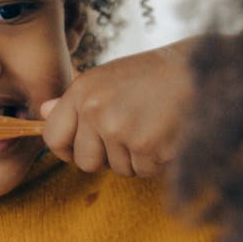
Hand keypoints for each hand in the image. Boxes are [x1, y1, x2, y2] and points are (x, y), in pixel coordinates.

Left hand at [41, 37, 196, 176]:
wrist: (200, 70)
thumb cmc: (155, 75)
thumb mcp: (109, 78)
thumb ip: (76, 100)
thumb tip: (42, 113)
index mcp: (83, 91)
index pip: (53, 137)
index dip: (67, 150)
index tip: (82, 149)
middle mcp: (96, 110)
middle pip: (86, 162)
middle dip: (107, 158)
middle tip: (130, 134)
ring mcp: (120, 130)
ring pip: (119, 169)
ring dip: (137, 158)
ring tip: (154, 127)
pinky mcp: (146, 147)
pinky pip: (144, 171)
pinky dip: (157, 161)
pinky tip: (167, 134)